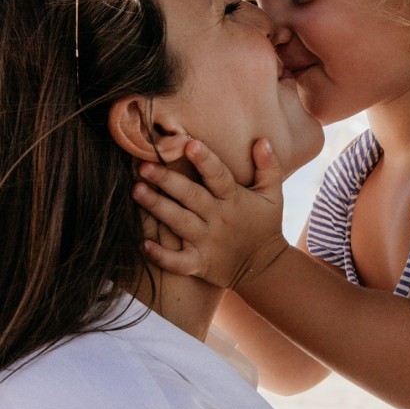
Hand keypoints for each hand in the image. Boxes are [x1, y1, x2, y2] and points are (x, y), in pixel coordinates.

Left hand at [133, 138, 288, 288]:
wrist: (265, 268)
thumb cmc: (265, 225)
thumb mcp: (273, 195)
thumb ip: (269, 167)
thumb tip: (262, 140)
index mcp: (234, 199)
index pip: (219, 176)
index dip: (205, 160)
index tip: (189, 143)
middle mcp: (219, 218)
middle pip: (191, 196)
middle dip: (167, 181)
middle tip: (144, 165)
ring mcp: (207, 242)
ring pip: (179, 223)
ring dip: (158, 207)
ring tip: (136, 190)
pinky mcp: (199, 264)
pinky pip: (178, 262)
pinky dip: (161, 256)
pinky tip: (143, 244)